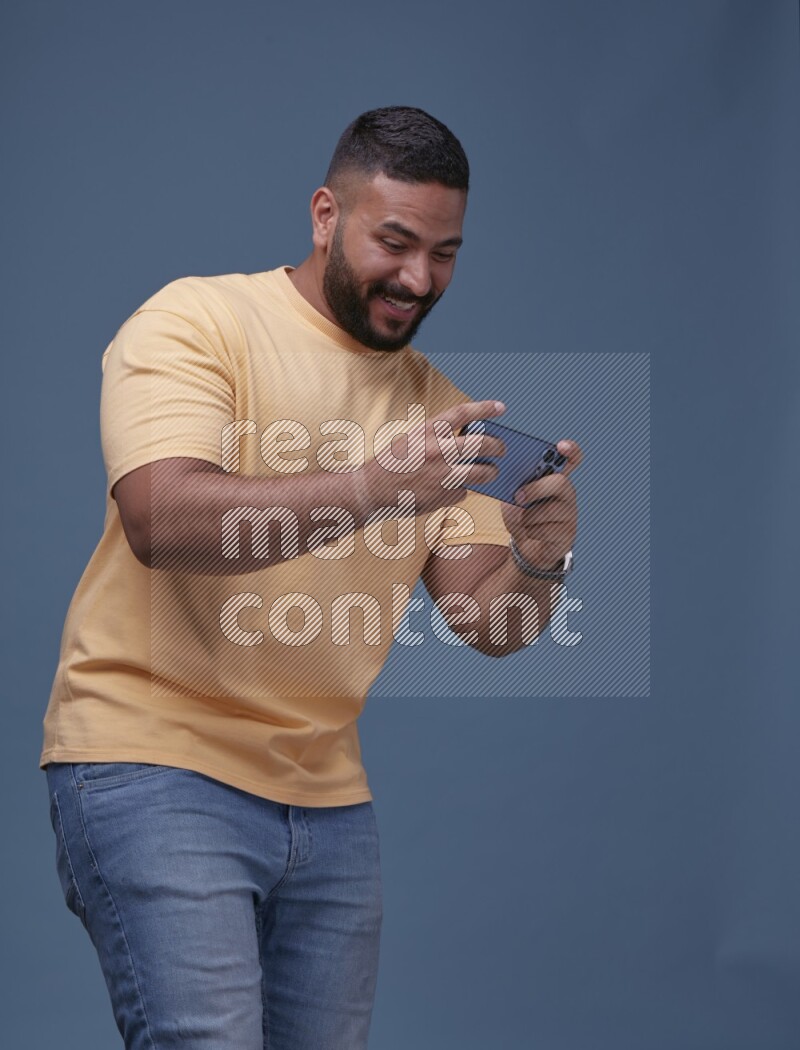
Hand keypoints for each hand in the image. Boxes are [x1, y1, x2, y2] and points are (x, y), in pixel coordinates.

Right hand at [364, 399, 506, 514]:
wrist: (372, 489)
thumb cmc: (391, 464)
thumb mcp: (411, 440)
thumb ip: (436, 438)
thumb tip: (465, 441)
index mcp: (427, 432)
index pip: (462, 413)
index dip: (485, 408)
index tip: (501, 408)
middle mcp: (437, 451)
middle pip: (481, 444)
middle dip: (498, 446)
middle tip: (502, 449)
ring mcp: (442, 474)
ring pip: (481, 472)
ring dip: (491, 472)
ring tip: (492, 472)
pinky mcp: (443, 495)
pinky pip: (463, 492)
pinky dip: (461, 491)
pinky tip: (452, 490)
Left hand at [501, 439, 581, 570]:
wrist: (525, 547)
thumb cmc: (521, 516)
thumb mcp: (512, 498)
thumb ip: (515, 487)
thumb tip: (515, 486)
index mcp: (554, 478)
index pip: (571, 459)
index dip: (570, 451)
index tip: (560, 446)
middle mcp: (567, 493)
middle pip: (559, 482)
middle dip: (535, 489)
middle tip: (518, 497)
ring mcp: (570, 514)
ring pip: (548, 510)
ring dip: (527, 517)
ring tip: (524, 521)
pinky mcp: (567, 534)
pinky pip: (545, 530)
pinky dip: (530, 532)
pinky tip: (531, 533)